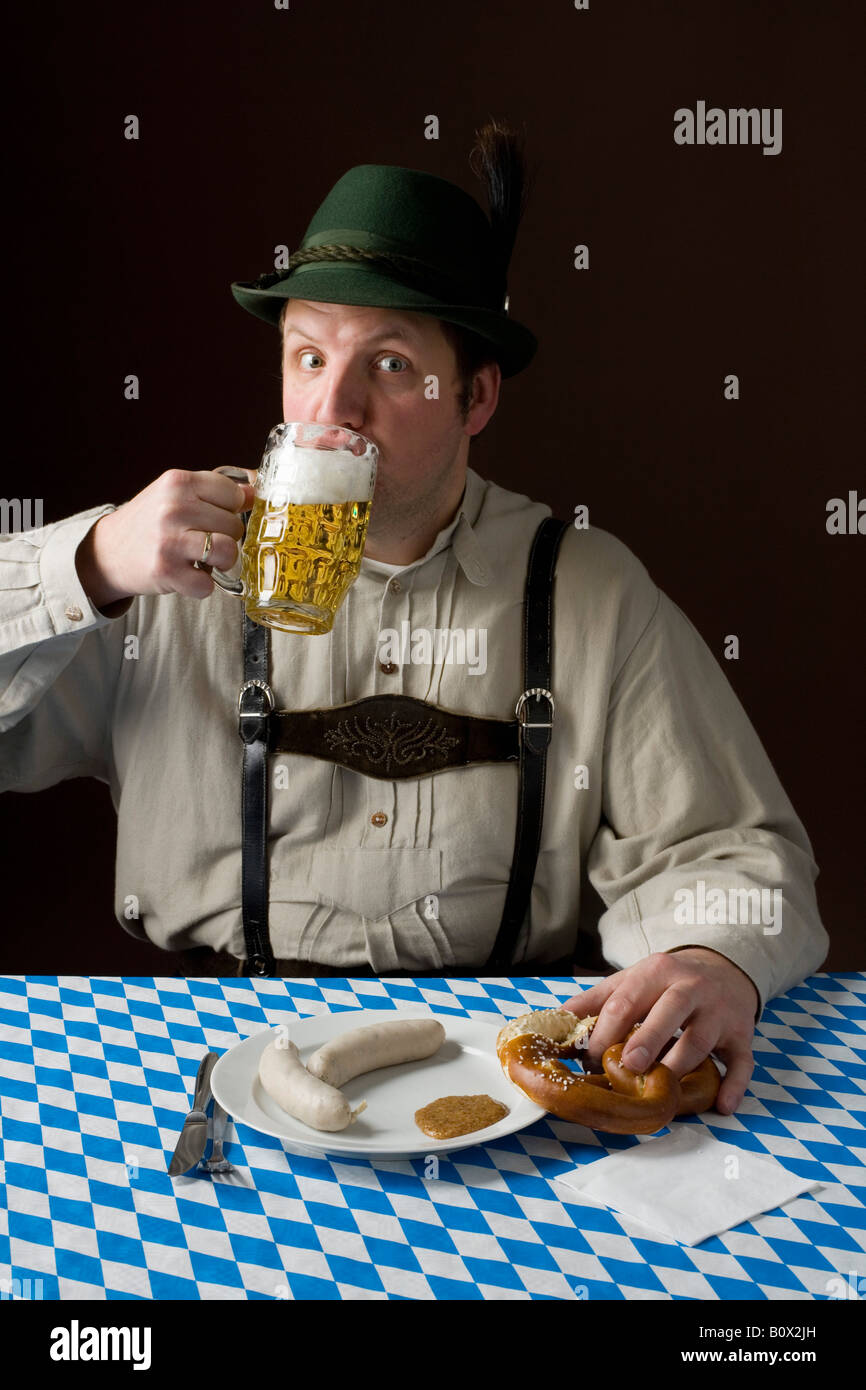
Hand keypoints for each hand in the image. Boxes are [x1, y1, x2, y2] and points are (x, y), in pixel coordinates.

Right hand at [75, 468, 255, 607]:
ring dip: (221, 561)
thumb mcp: (177, 494)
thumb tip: (256, 489)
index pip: (233, 494)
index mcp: (178, 482)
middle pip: (234, 525)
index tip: (215, 516)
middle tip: (203, 540)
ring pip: (228, 552)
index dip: (230, 509)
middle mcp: (174, 507)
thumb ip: (215, 490)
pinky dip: (202, 586)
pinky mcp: (166, 571)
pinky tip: (188, 575)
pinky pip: (207, 584)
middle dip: (225, 537)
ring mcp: (169, 540)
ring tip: (204, 559)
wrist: (108, 552)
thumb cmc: (150, 522)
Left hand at [561, 948, 759, 1115]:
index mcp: (656, 972)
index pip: (626, 1001)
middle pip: (669, 1011)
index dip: (605, 1033)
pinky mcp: (743, 1034)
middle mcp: (691, 987)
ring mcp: (720, 1011)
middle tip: (627, 1066)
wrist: (724, 967)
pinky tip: (722, 1105)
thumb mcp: (631, 980)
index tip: (591, 1060)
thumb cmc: (667, 982)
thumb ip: (595, 1001)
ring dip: (681, 1065)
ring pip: (701, 1039)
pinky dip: (734, 1085)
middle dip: (647, 1040)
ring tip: (662, 1089)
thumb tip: (556, 1024)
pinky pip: (742, 1061)